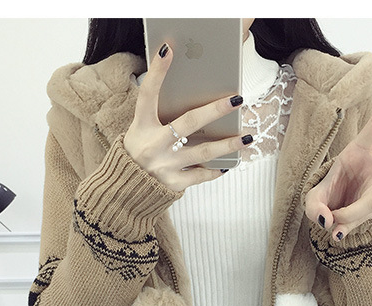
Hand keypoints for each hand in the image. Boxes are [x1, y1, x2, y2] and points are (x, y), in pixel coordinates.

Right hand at [123, 42, 246, 189]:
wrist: (124, 190)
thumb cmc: (139, 152)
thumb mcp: (140, 130)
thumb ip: (159, 114)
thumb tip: (187, 93)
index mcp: (142, 126)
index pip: (147, 94)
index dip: (157, 72)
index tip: (168, 49)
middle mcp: (153, 145)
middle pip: (188, 122)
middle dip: (214, 110)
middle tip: (236, 99)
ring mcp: (164, 165)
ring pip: (202, 152)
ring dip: (227, 144)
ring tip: (247, 137)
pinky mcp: (172, 184)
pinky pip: (199, 175)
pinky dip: (214, 170)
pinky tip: (228, 164)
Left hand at [304, 82, 371, 241]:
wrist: (330, 214)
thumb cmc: (326, 194)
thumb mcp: (313, 196)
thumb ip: (315, 207)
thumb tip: (331, 223)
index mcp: (359, 151)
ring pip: (368, 206)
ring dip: (346, 216)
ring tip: (331, 222)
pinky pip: (358, 223)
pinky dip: (343, 229)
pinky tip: (338, 231)